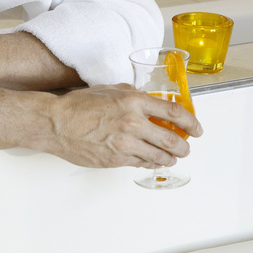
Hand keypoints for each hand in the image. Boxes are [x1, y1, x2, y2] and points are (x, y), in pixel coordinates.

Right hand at [44, 85, 203, 169]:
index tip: (197, 129)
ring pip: (159, 155)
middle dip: (184, 146)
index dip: (191, 122)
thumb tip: (148, 101)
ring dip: (169, 158)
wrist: (55, 123)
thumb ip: (132, 94)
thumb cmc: (78, 105)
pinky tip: (152, 161)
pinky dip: (151, 163)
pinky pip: (141, 163)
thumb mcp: (110, 89)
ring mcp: (125, 143)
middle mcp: (133, 123)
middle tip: (186, 148)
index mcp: (134, 101)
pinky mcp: (116, 159)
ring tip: (172, 158)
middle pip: (172, 139)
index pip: (174, 112)